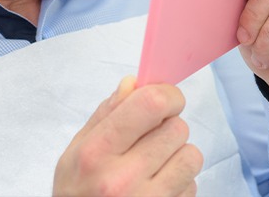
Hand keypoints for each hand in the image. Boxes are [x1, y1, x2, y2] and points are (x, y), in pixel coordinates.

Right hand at [53, 76, 202, 195]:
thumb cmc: (76, 192)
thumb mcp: (75, 151)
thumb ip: (105, 114)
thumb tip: (133, 83)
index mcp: (97, 152)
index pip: (151, 104)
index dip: (167, 94)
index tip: (165, 99)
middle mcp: (123, 179)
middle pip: (177, 128)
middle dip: (168, 127)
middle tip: (150, 138)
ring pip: (191, 156)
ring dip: (178, 155)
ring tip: (155, 164)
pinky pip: (192, 186)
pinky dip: (180, 183)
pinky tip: (157, 188)